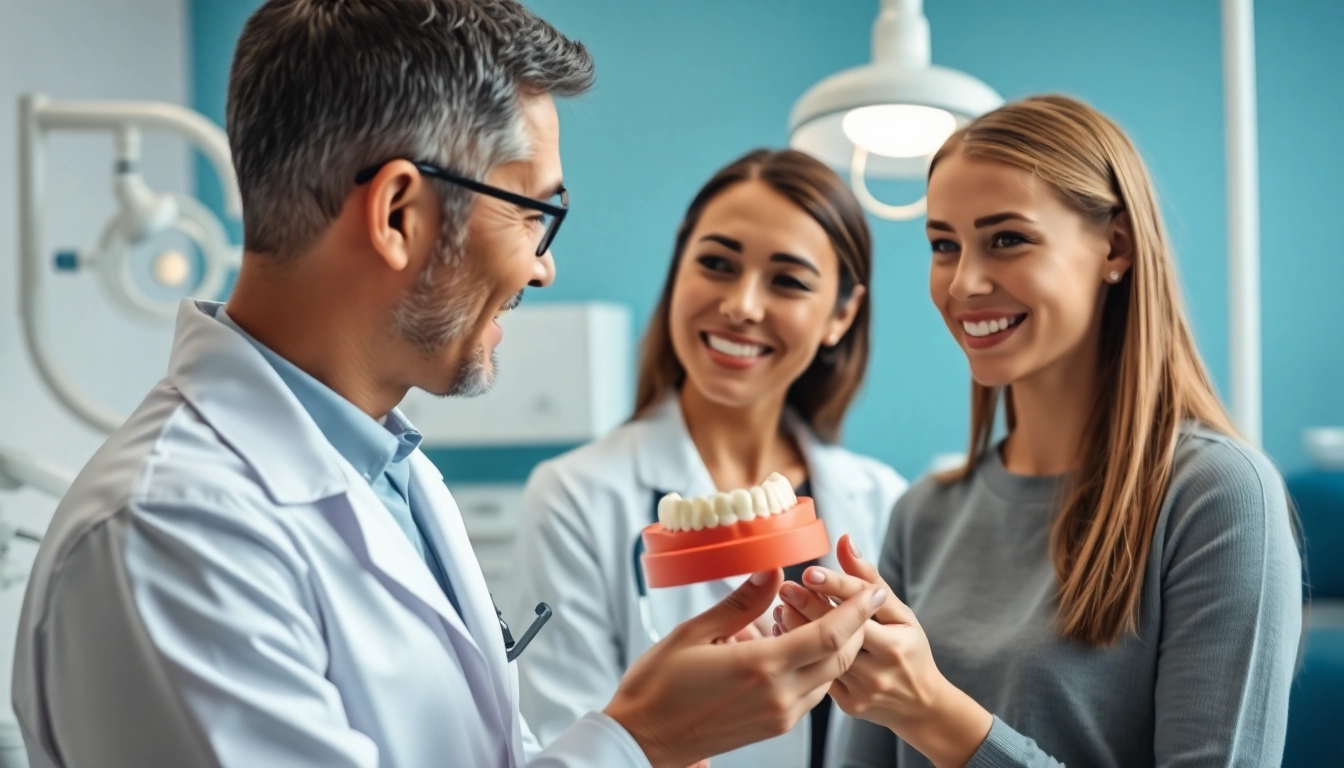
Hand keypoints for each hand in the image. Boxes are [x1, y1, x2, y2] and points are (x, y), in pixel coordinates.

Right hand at [604, 568, 886, 767]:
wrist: (645, 740)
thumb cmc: (660, 685)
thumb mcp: (694, 633)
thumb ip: (741, 603)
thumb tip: (772, 573)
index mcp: (761, 667)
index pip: (828, 637)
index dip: (855, 611)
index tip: (872, 589)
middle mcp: (779, 695)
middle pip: (839, 657)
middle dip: (855, 626)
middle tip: (858, 596)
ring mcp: (780, 715)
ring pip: (828, 676)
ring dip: (835, 646)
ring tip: (822, 614)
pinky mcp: (775, 726)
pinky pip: (811, 691)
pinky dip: (815, 665)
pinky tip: (796, 644)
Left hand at [772, 536, 991, 767]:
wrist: (920, 705)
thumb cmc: (909, 649)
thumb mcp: (900, 613)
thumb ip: (869, 578)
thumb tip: (845, 541)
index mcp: (896, 644)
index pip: (861, 611)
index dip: (835, 590)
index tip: (809, 573)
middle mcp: (879, 670)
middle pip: (838, 634)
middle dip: (808, 607)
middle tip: (786, 587)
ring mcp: (862, 690)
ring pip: (823, 656)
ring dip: (799, 629)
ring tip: (783, 606)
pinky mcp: (848, 704)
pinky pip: (819, 675)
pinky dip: (801, 653)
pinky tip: (787, 634)